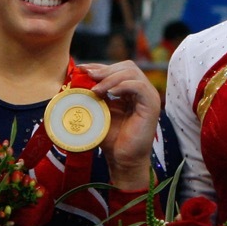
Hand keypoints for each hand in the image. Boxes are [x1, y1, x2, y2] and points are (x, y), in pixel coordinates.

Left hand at [82, 60, 160, 189]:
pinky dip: (122, 85)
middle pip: (126, 66)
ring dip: (110, 78)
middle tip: (87, 76)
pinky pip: (138, 86)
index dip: (100, 66)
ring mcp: (149, 96)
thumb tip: (75, 79)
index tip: (81, 68)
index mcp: (131, 90)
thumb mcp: (98, 112)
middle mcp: (142, 90)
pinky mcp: (151, 105)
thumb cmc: (111, 138)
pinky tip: (109, 93)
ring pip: (132, 73)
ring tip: (96, 89)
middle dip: (105, 69)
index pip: (118, 69)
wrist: (123, 159)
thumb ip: (93, 95)